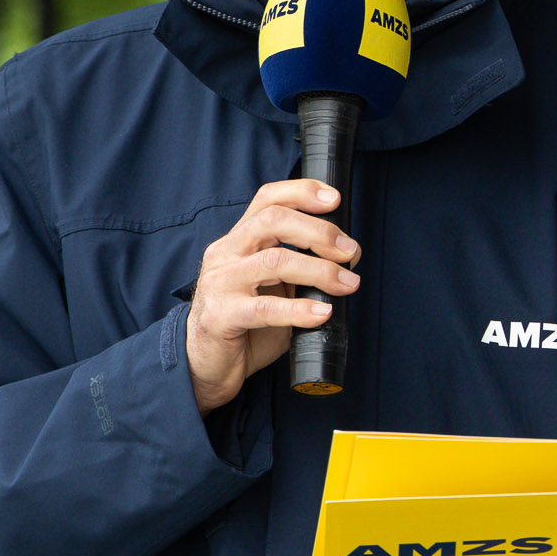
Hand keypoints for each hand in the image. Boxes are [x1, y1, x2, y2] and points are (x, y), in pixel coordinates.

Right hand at [185, 180, 360, 413]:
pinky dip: (299, 310)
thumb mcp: (274, 285)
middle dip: (319, 232)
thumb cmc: (245, 322)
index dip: (302, 192)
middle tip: (350, 251)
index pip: (268, 199)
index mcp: (240, 240)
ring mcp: (220, 283)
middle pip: (273, 221)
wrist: (206, 363)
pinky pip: (265, 309)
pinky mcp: (221, 316)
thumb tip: (345, 256)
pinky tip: (321, 313)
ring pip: (275, 260)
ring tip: (347, 284)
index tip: (335, 200)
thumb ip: (299, 266)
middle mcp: (226, 254)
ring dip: (320, 270)